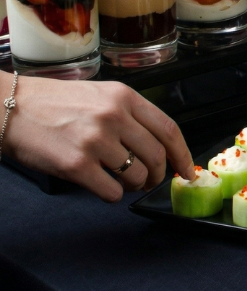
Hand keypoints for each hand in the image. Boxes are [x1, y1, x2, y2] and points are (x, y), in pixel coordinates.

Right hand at [2, 76, 194, 201]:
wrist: (9, 108)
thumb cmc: (54, 103)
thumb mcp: (100, 95)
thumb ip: (129, 114)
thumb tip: (157, 143)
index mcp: (124, 97)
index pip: (169, 129)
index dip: (182, 154)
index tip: (185, 169)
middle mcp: (114, 117)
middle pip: (156, 156)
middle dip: (158, 175)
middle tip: (151, 181)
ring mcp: (95, 141)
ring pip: (136, 176)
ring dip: (133, 186)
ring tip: (122, 181)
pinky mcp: (76, 165)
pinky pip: (111, 191)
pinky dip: (112, 195)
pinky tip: (102, 187)